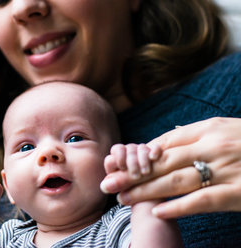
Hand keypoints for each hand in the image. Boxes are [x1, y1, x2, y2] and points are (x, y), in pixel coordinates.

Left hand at [100, 143, 161, 191]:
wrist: (152, 203)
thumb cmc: (134, 197)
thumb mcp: (123, 191)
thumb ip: (114, 185)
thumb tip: (104, 185)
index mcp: (120, 160)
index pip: (116, 150)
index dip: (118, 157)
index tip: (122, 167)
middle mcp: (131, 154)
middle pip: (129, 148)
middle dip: (132, 161)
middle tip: (136, 176)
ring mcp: (145, 155)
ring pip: (142, 148)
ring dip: (143, 159)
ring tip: (146, 173)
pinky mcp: (158, 157)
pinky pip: (156, 148)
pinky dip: (155, 150)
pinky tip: (153, 157)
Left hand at [102, 117, 240, 217]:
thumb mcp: (222, 126)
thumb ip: (191, 133)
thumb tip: (161, 140)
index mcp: (206, 130)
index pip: (162, 145)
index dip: (137, 158)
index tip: (117, 166)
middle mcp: (212, 147)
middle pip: (162, 163)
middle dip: (132, 174)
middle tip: (108, 183)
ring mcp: (225, 170)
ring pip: (176, 181)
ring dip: (146, 191)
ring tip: (123, 198)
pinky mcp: (238, 193)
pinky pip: (203, 201)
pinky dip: (178, 206)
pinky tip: (158, 211)